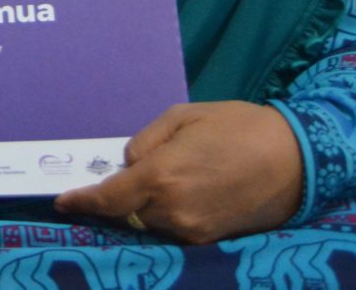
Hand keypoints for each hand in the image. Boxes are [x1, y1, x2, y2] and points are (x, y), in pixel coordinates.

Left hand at [55, 101, 302, 243]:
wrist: (292, 160)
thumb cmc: (238, 126)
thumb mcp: (186, 115)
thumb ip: (148, 139)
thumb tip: (128, 161)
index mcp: (162, 175)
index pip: (109, 198)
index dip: (83, 201)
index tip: (63, 201)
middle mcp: (171, 210)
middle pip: (126, 213)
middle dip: (113, 200)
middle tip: (113, 180)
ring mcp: (190, 230)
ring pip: (148, 223)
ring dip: (141, 206)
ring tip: (153, 180)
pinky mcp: (208, 240)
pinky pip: (172, 229)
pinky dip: (164, 214)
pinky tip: (174, 194)